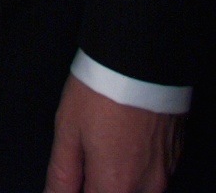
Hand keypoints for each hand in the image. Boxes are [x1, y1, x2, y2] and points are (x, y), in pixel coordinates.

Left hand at [45, 74, 183, 192]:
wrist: (141, 58)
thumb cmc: (102, 89)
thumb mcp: (68, 129)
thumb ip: (62, 174)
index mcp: (115, 184)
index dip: (76, 189)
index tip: (74, 173)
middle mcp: (145, 186)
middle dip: (98, 183)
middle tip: (87, 156)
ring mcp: (165, 173)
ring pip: (137, 191)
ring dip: (118, 178)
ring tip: (106, 143)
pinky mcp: (175, 156)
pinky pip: (154, 176)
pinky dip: (138, 166)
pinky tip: (125, 139)